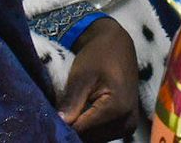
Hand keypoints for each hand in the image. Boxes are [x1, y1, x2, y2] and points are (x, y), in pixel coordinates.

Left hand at [60, 17, 139, 142]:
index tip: (51, 117)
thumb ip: (72, 101)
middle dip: (73, 128)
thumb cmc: (98, 55)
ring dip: (82, 129)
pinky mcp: (127, 124)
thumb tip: (59, 124)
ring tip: (72, 112)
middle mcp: (127, 121)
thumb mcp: (82, 75)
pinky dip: (90, 128)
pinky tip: (81, 115)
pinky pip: (103, 134)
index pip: (82, 130)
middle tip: (62, 113)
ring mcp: (129, 124)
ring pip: (96, 138)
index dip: (64, 125)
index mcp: (117, 108)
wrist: (117, 46)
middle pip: (90, 137)